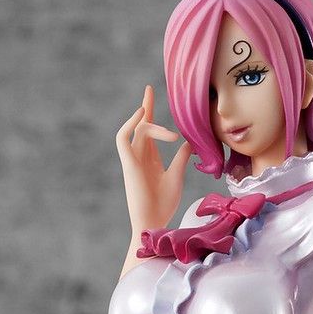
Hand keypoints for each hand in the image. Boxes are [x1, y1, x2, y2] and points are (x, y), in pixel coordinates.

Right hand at [115, 84, 192, 239]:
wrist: (154, 223)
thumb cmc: (163, 205)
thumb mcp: (177, 176)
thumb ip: (181, 158)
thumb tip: (190, 142)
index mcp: (150, 159)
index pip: (148, 130)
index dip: (149, 112)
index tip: (151, 94)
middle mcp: (139, 156)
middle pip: (140, 125)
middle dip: (145, 107)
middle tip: (149, 90)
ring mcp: (133, 159)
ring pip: (136, 130)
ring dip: (152, 125)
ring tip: (173, 136)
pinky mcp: (129, 164)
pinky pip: (122, 138)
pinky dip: (129, 124)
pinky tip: (142, 114)